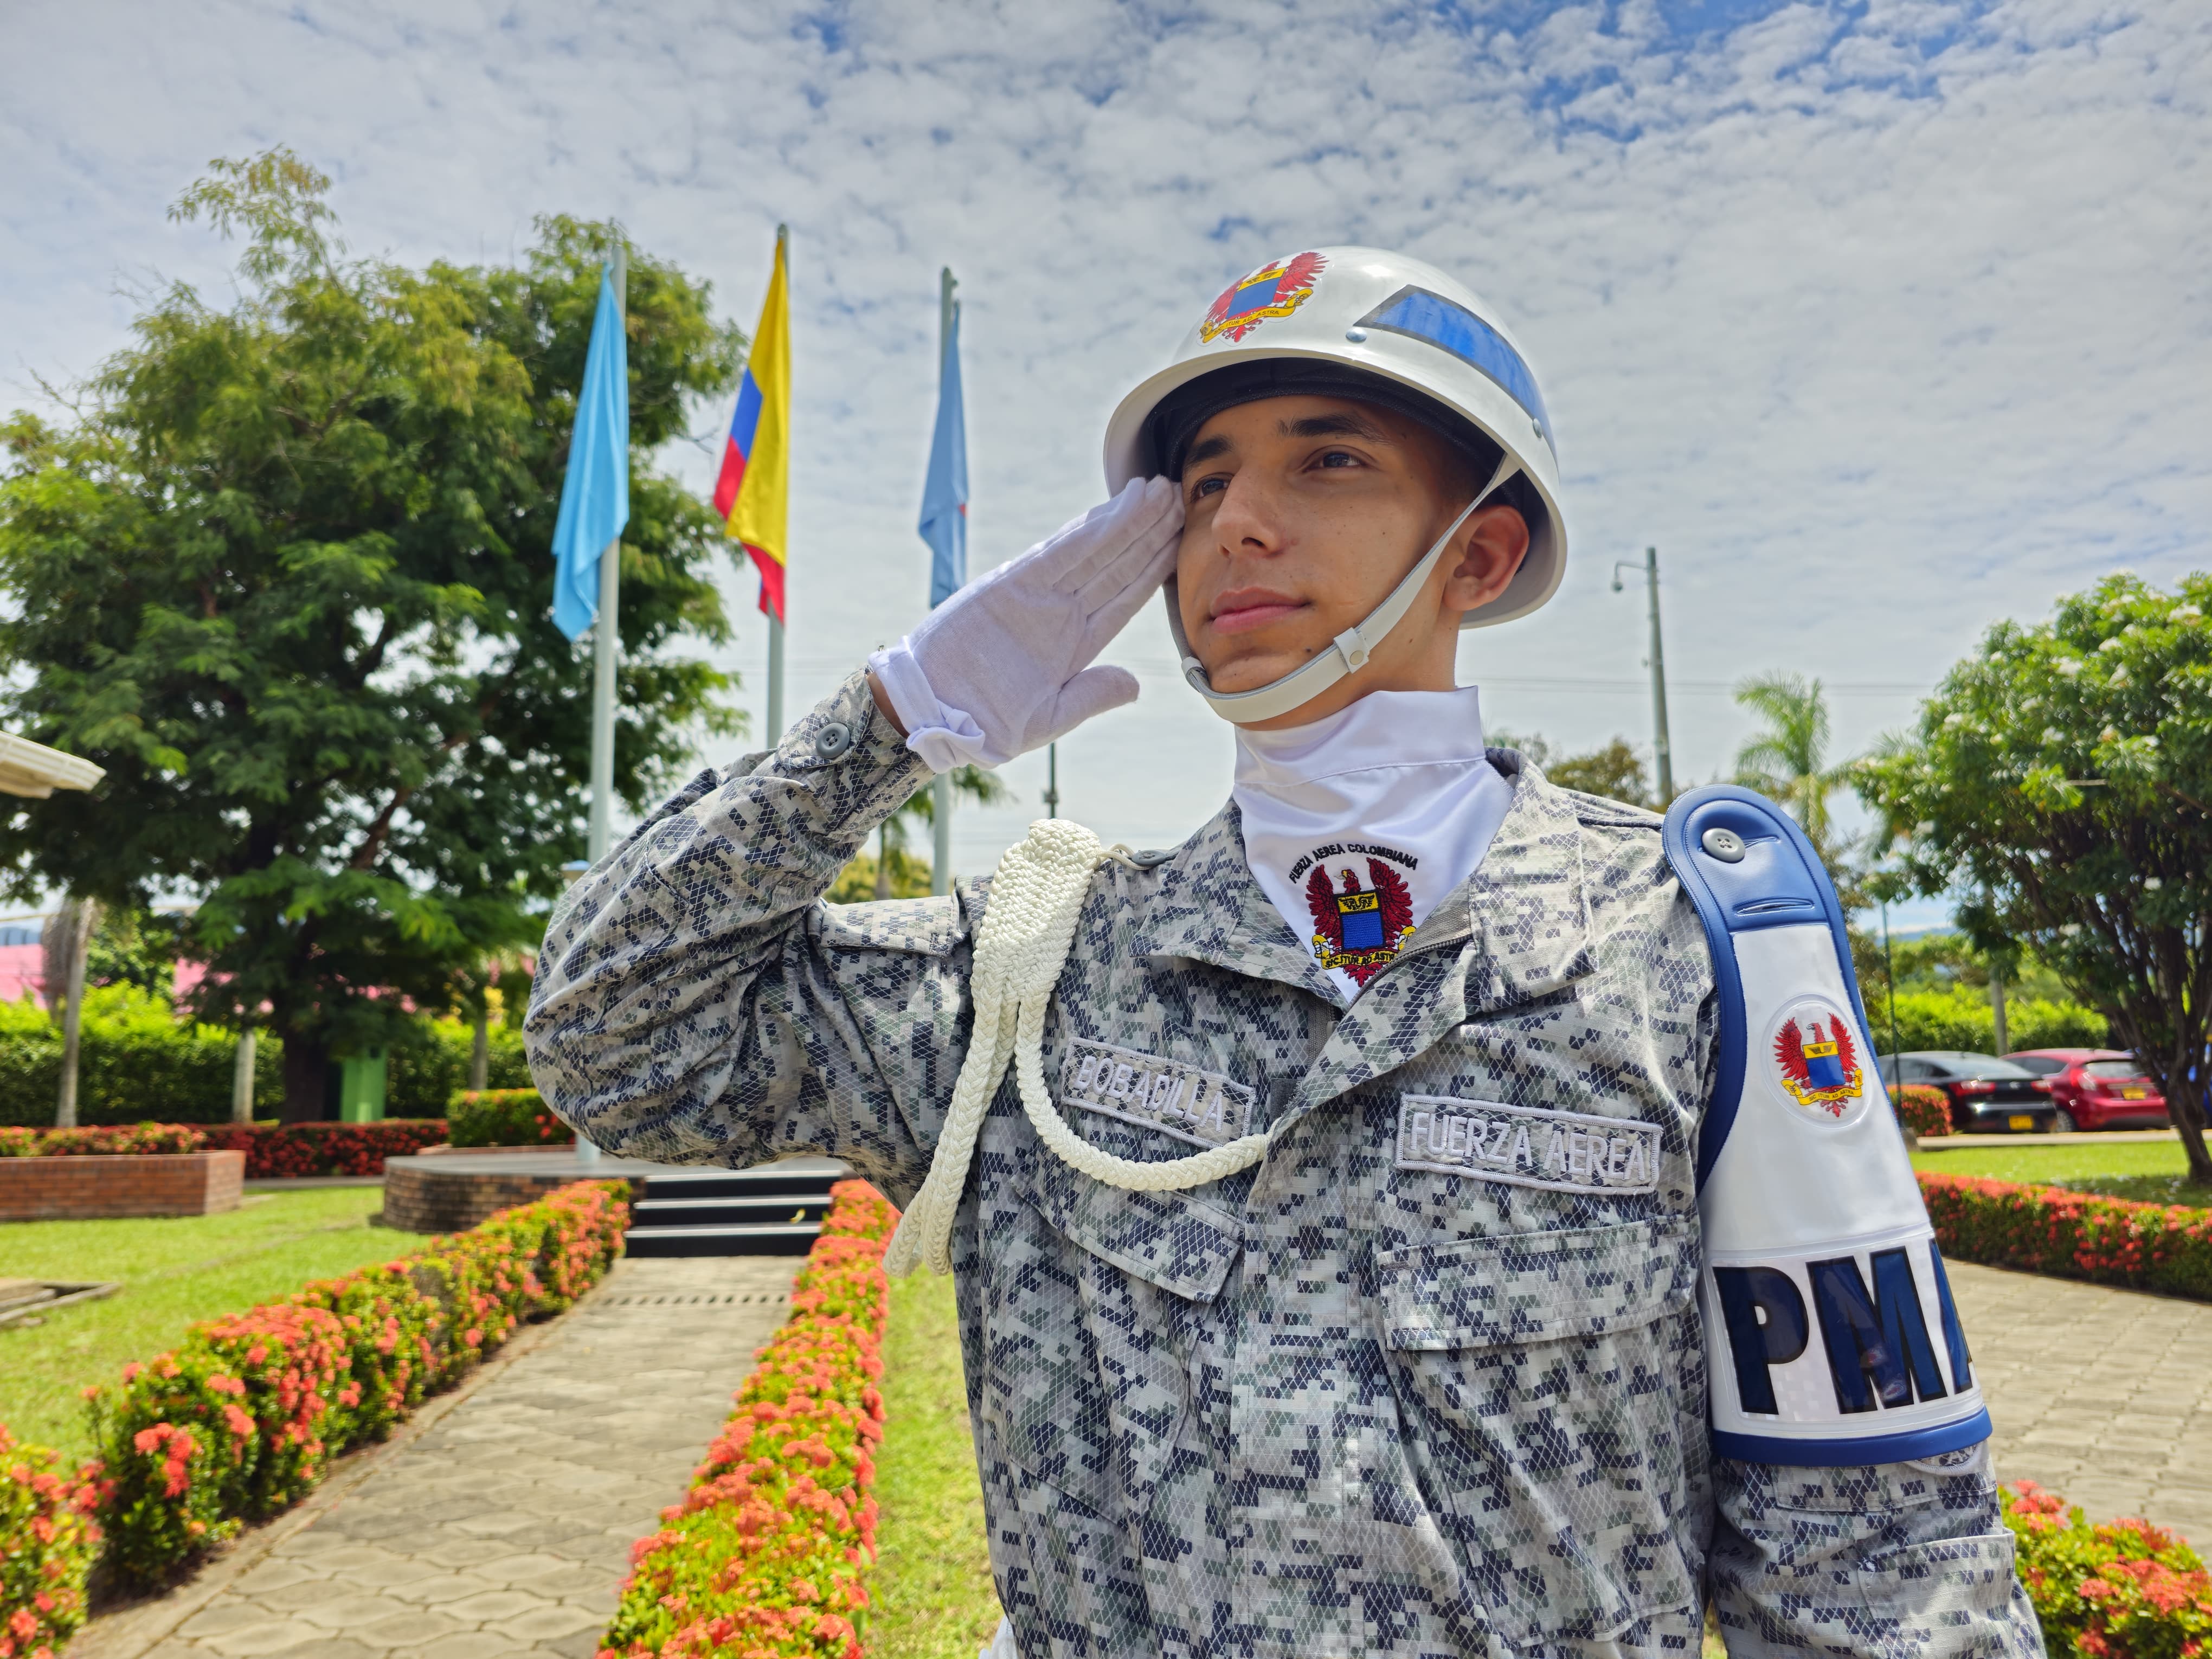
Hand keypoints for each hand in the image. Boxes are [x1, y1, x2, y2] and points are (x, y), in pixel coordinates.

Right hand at [870, 477, 1182, 769]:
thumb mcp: (1050, 718)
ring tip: (1156, 491)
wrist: (932, 720)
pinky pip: (1058, 555)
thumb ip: (1093, 695)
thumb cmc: (985, 725)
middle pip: (1115, 564)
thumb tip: (1135, 685)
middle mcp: (1060, 613)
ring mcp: (1037, 596)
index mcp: (1074, 644)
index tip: (1178, 541)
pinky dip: (1089, 532)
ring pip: (1094, 551)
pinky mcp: (1009, 586)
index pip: (1124, 597)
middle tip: (1176, 496)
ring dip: (1126, 521)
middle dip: (1147, 532)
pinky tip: (1118, 510)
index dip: (1152, 568)